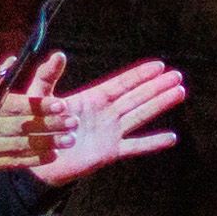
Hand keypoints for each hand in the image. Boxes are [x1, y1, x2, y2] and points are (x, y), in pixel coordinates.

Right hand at [0, 62, 62, 175]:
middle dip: (50, 125)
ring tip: (70, 140)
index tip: (60, 104)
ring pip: (21, 146)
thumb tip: (14, 60)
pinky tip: (52, 156)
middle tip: (73, 122)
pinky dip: (33, 160)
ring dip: (47, 143)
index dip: (39, 106)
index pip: (16, 106)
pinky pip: (14, 163)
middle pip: (23, 127)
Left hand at [26, 53, 187, 187]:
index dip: (140, 74)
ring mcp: (110, 132)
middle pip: (137, 97)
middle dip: (157, 86)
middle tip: (177, 75)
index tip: (159, 65)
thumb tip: (58, 54)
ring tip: (179, 92)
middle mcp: (106, 113)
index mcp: (92, 98)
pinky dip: (153, 143)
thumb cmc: (36, 127)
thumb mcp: (39, 98)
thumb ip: (47, 76)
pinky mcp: (110, 152)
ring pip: (140, 115)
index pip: (121, 83)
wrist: (36, 161)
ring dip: (160, 104)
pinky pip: (135, 146)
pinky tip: (171, 138)